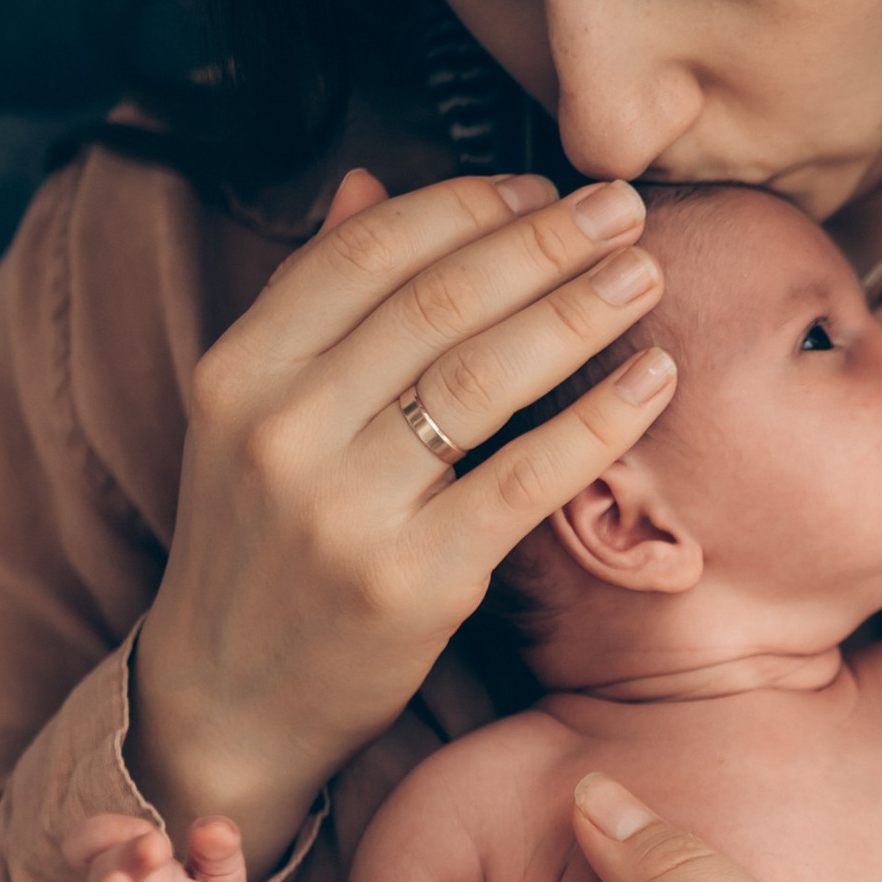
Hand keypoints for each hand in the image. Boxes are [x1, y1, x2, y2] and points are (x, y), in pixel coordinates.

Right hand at [128, 164, 679, 875]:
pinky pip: (526, 479)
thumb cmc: (261, 541)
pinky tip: (651, 380)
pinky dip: (599, 420)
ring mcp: (347, 510)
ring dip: (578, 312)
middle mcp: (284, 431)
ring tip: (644, 272)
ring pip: (484, 378)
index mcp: (240, 372)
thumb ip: (312, 300)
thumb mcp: (253, 413)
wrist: (230, 697)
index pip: (368, 254)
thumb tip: (369, 184)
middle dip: (544, 243)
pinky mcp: (416, 581)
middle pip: (439, 304)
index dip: (466, 208)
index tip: (539, 187)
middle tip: (623, 207)